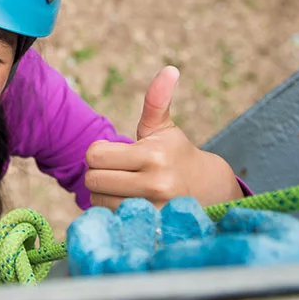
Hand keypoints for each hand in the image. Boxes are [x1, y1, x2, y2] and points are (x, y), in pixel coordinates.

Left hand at [85, 66, 241, 209]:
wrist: (206, 191)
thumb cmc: (175, 154)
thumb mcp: (164, 128)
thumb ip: (157, 100)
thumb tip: (169, 70)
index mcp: (152, 155)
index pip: (94, 155)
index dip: (99, 152)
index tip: (114, 153)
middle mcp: (155, 184)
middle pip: (92, 180)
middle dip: (100, 174)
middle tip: (119, 171)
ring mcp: (153, 210)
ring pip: (98, 202)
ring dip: (105, 195)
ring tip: (127, 188)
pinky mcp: (151, 229)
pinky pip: (110, 220)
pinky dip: (113, 213)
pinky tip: (130, 204)